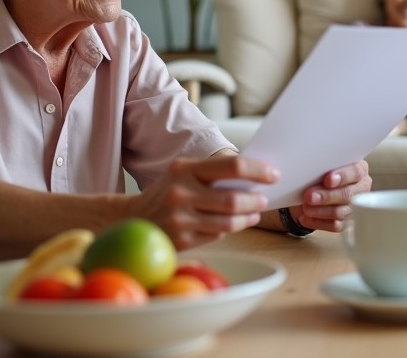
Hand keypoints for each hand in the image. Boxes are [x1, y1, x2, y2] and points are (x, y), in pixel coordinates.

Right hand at [135, 153, 277, 249]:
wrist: (132, 217)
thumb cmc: (169, 191)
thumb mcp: (184, 172)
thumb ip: (214, 173)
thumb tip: (256, 176)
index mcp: (185, 169)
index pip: (232, 166)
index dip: (258, 171)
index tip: (274, 175)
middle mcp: (181, 193)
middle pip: (233, 199)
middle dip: (255, 200)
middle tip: (265, 198)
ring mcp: (180, 219)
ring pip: (228, 222)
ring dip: (247, 217)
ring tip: (255, 212)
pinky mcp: (181, 240)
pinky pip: (216, 234)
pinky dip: (229, 228)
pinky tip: (234, 223)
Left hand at [290, 160, 371, 232]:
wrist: (314, 190)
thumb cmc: (321, 174)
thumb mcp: (322, 167)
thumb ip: (322, 168)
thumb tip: (310, 172)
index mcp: (359, 169)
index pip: (356, 172)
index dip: (343, 176)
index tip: (328, 180)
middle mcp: (361, 188)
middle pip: (348, 194)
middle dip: (327, 196)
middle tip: (309, 196)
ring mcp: (355, 207)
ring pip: (341, 212)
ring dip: (320, 211)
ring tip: (305, 208)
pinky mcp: (347, 222)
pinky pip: (335, 225)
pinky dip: (318, 222)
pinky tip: (305, 218)